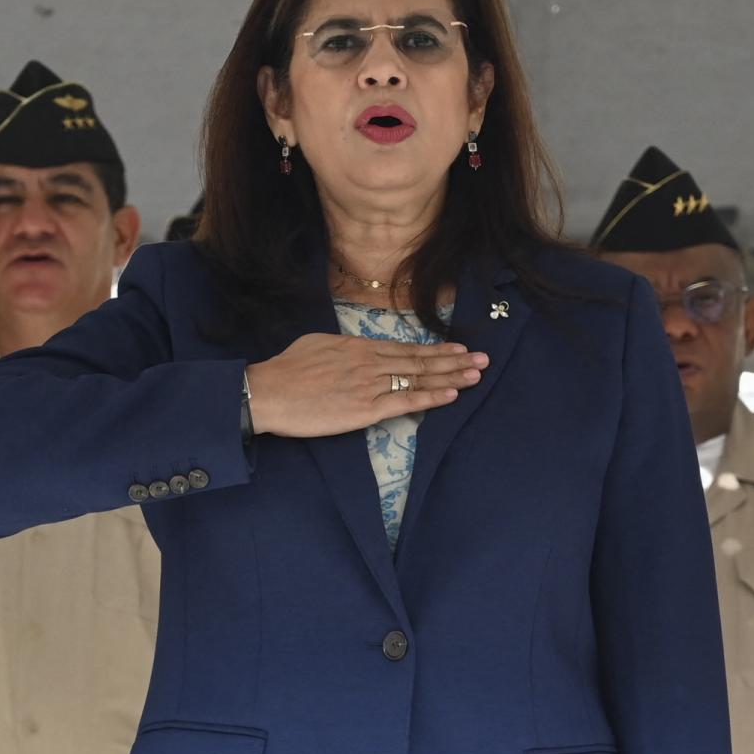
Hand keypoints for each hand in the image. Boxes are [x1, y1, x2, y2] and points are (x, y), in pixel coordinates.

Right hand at [246, 332, 485, 438]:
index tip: (460, 349)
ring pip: (418, 380)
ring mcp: (370, 385)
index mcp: (360, 346)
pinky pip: (405, 403)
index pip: (407, 349)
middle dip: (455, 361)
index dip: (437, 350)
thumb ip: (344, 348)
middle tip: (483, 360)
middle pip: (420, 362)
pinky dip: (430, 398)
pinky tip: (451, 395)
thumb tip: (357, 350)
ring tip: (476, 375)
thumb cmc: (287, 369)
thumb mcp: (318, 344)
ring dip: (451, 377)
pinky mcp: (365, 409)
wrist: (269, 391)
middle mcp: (371, 363)